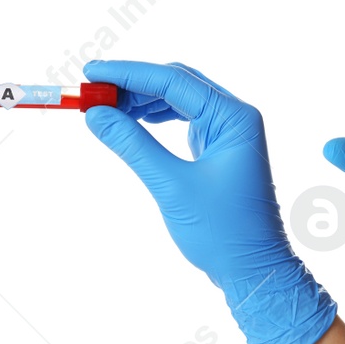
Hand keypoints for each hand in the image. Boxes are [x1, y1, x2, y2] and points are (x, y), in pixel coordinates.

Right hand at [84, 61, 335, 343]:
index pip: (174, 81)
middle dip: (133, 84)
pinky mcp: (218, 148)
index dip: (129, 74)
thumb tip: (95, 115)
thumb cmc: (223, 232)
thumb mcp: (171, 186)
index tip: (92, 72)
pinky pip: (182, 118)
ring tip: (104, 107)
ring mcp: (228, 132)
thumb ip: (132, 145)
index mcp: (234, 118)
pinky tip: (131, 120)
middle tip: (92, 90)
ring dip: (141, 100)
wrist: (253, 271)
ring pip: (178, 99)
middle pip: (176, 83)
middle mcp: (235, 117)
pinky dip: (154, 117)